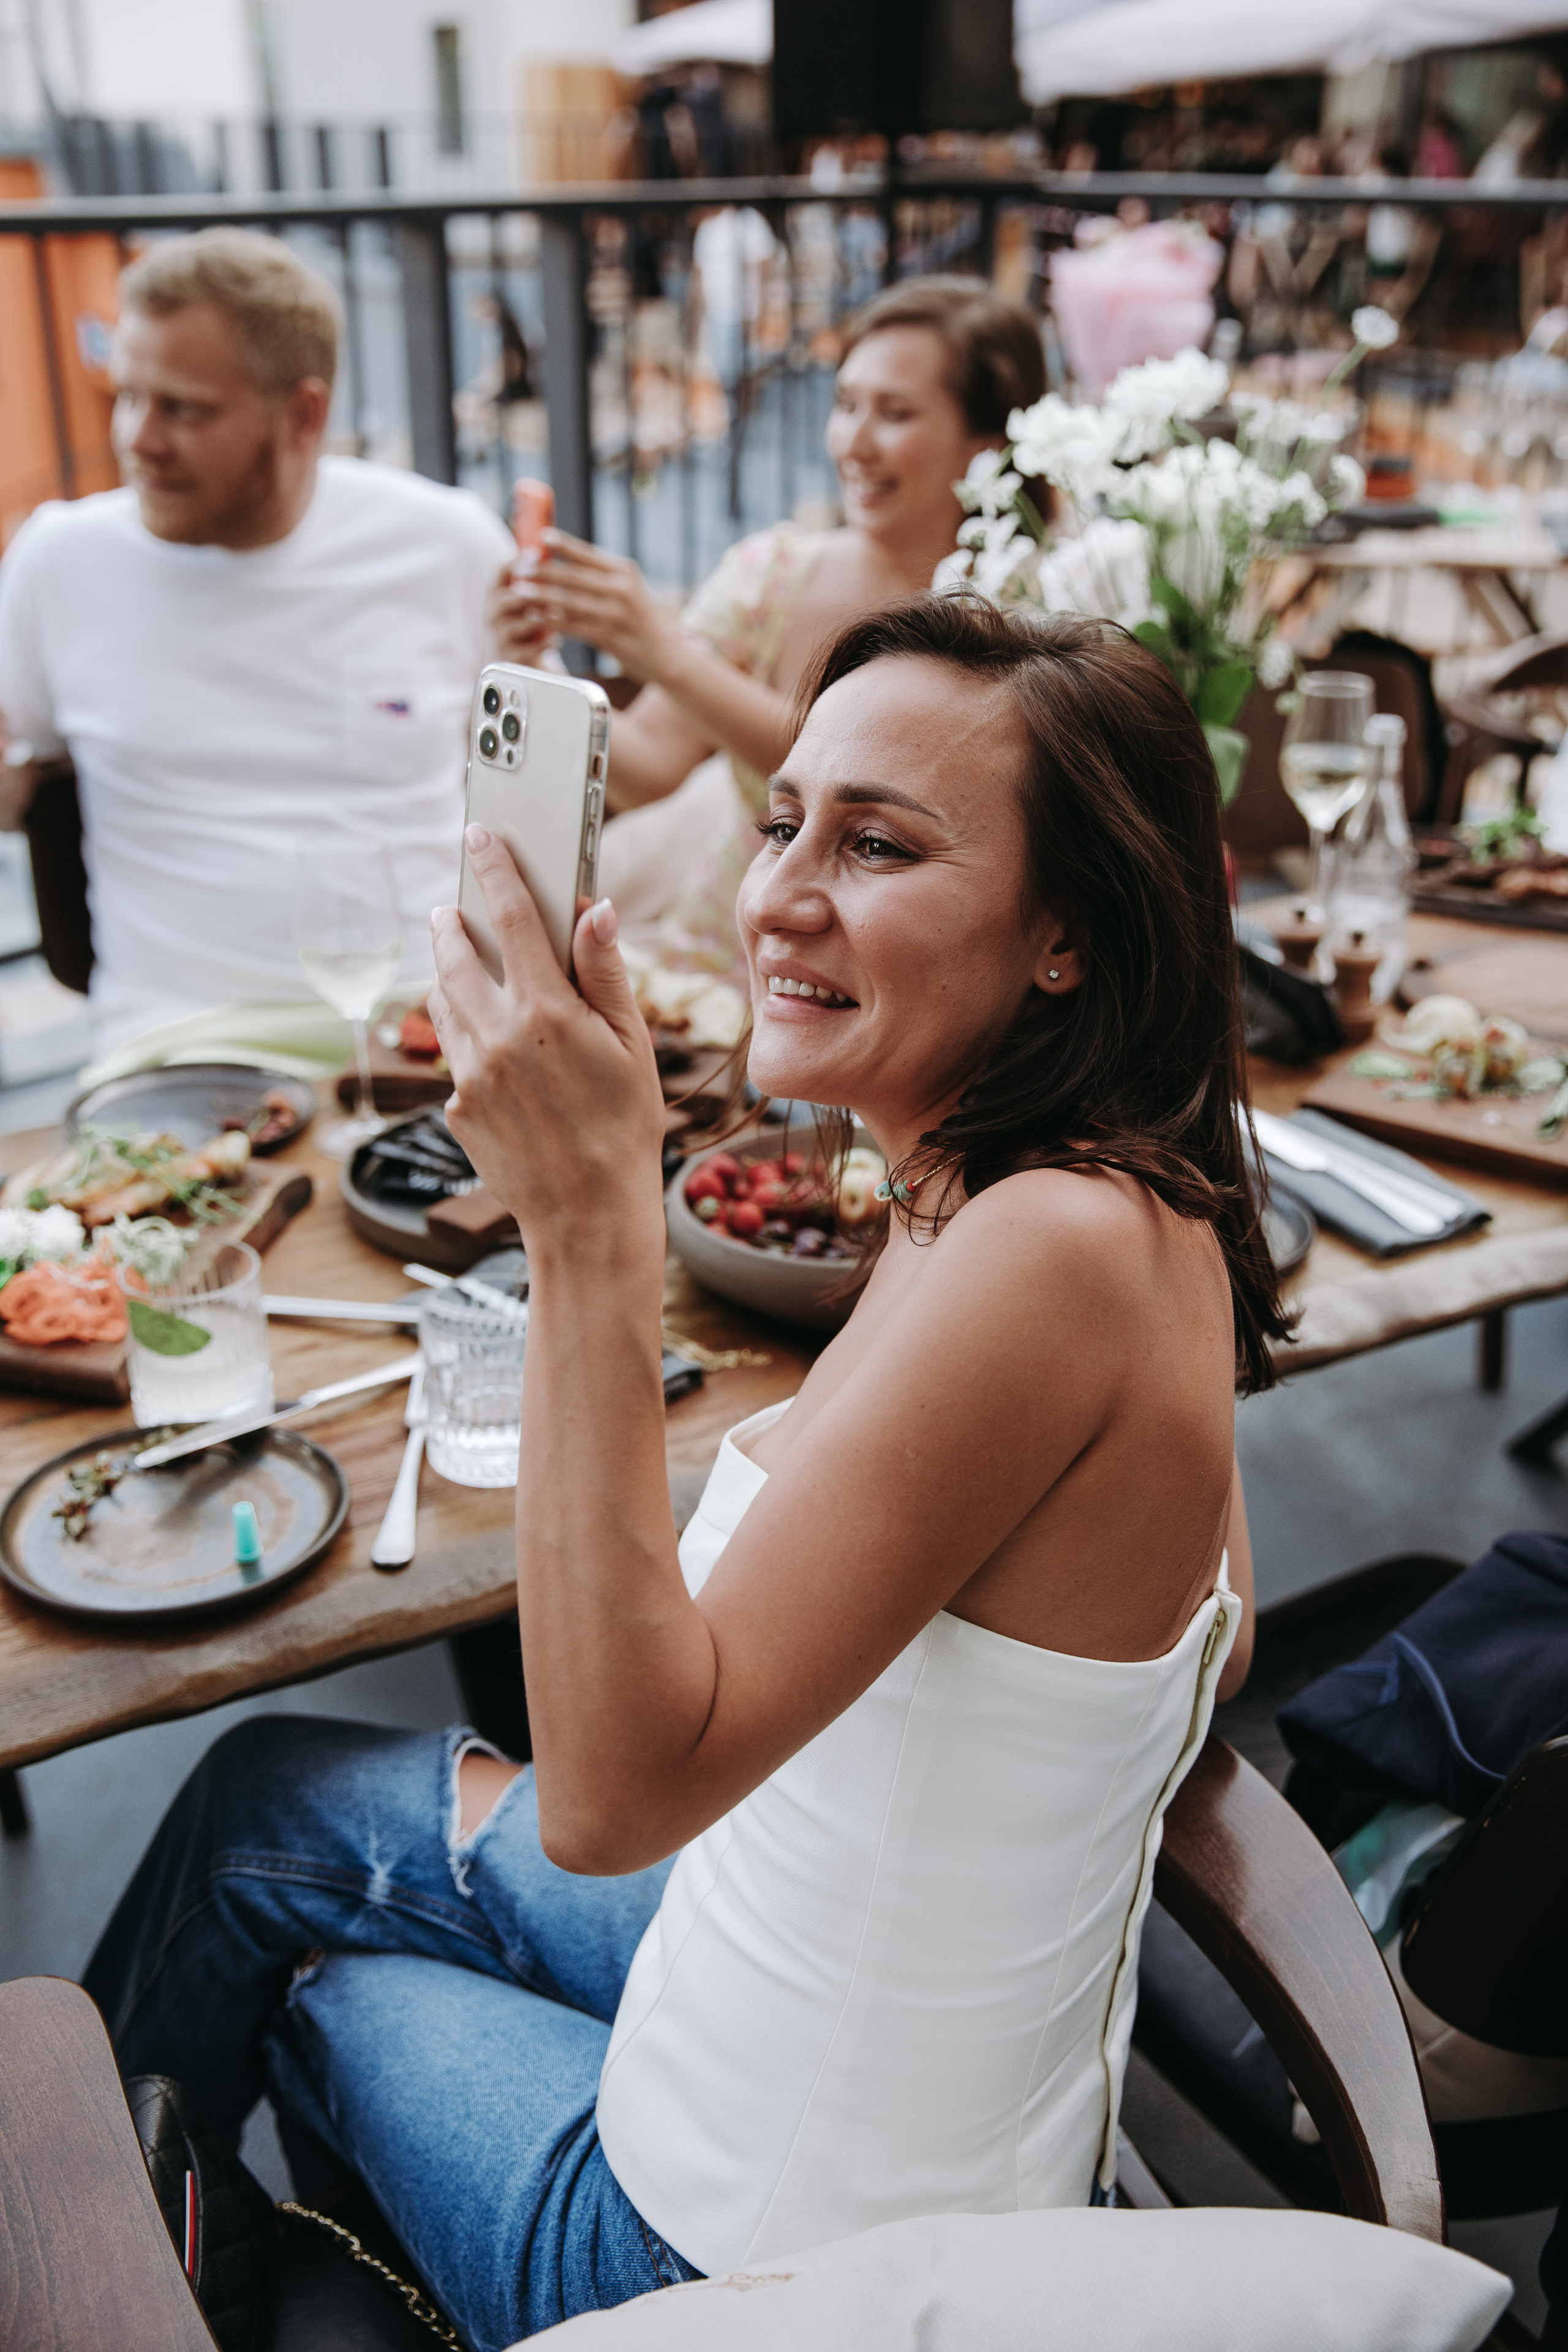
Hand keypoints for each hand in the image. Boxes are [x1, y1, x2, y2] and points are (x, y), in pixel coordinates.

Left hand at [426, 827, 666, 1271]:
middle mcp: (497, 1036)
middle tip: (451, 908)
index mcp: (546, 1011)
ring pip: (442, 1003)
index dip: (495, 869)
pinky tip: (484, 1040)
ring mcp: (469, 1073)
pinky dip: (461, 1033)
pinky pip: (451, 1054)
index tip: (479, 836)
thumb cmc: (623, 1129)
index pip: (512, 918)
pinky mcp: (456, 1106)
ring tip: (454, 959)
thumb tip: (593, 909)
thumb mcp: (631, 1047)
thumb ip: (606, 974)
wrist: (586, 1214)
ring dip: (445, 973)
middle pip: (456, 956)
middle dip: (451, 923)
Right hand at [487, 555, 557, 667]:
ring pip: (514, 625)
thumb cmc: (531, 622)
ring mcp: (499, 636)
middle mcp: (494, 614)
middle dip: (527, 594)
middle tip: (546, 591)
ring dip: (537, 620)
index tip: (536, 555)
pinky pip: (524, 650)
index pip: (501, 572)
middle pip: (505, 599)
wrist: (526, 660)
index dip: (517, 562)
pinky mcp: (509, 657)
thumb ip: (537, 578)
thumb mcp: (532, 599)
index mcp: (498, 593)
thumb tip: (553, 546)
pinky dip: (541, 645)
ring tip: (557, 616)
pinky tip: (555, 640)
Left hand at [527, 530, 676, 683]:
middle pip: (575, 576)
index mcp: (625, 571)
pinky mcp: (610, 636)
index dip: (563, 545)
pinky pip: (574, 626)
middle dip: (544, 571)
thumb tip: (565, 561)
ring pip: (571, 602)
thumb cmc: (640, 620)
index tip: (541, 537)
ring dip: (542, 596)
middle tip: (520, 566)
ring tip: (519, 591)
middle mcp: (622, 589)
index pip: (588, 554)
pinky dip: (552, 621)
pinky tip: (535, 617)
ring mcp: (617, 613)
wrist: (666, 654)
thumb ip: (602, 576)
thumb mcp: (628, 590)